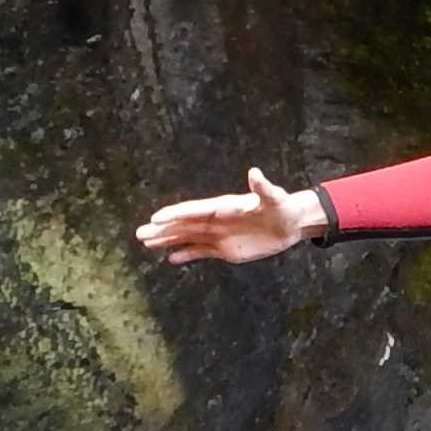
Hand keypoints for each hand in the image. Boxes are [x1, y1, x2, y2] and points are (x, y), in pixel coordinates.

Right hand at [136, 166, 326, 264]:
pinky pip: (200, 252)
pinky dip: (186, 255)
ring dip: (167, 240)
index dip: (175, 215)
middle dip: (162, 230)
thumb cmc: (283, 207)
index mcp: (223, 207)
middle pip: (184, 225)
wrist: (291, 223)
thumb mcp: (275, 198)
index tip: (155, 219)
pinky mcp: (225, 249)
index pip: (194, 211)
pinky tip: (170, 259)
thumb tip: (255, 172)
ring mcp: (218, 235)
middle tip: (139, 234)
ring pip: (187, 238)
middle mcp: (216, 220)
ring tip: (146, 243)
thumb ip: (263, 187)